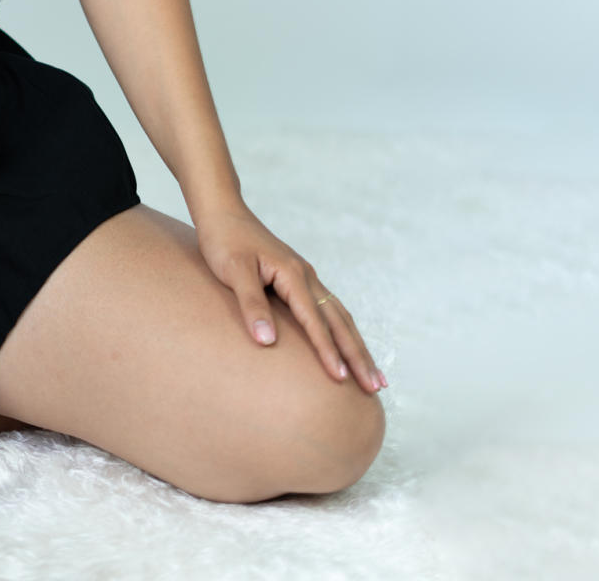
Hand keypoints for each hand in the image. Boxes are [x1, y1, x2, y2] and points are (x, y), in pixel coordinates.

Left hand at [194, 204, 386, 392]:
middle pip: (339, 322)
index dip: (327, 352)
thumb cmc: (224, 240)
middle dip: (358, 356)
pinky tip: (347, 345)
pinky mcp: (298, 280)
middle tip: (376, 387)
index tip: (341, 379)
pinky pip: (328, 310)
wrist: (222, 212)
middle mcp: (306, 276)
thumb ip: (251, 304)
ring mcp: (305, 277)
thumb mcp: (233, 271)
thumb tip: (267, 341)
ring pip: (339, 317)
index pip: (315, 322)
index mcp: (293, 275)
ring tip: (374, 376)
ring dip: (357, 346)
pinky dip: (343, 331)